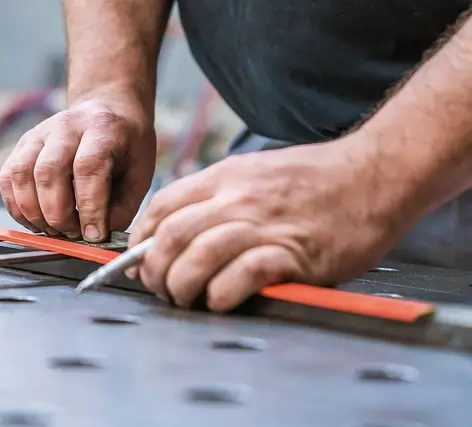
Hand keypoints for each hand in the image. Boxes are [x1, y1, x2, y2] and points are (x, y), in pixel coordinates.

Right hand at [0, 90, 155, 241]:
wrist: (108, 109)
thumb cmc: (126, 146)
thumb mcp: (139, 174)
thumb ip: (121, 207)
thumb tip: (94, 237)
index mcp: (102, 129)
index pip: (88, 168)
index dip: (89, 207)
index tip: (94, 234)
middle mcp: (66, 126)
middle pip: (48, 172)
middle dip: (58, 214)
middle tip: (73, 233)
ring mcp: (39, 133)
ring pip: (21, 175)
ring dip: (34, 213)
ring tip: (54, 229)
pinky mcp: (22, 144)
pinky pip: (7, 178)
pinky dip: (16, 206)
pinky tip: (35, 220)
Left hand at [127, 133, 409, 311]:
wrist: (373, 174)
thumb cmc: (315, 179)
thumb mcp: (256, 171)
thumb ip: (218, 197)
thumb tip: (179, 232)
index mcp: (226, 177)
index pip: (163, 206)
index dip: (141, 239)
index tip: (140, 260)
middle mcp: (238, 198)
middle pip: (173, 235)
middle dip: (155, 270)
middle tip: (161, 288)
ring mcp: (265, 224)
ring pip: (200, 255)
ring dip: (183, 285)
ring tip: (186, 299)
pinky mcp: (294, 252)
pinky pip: (243, 275)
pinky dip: (223, 293)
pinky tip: (221, 301)